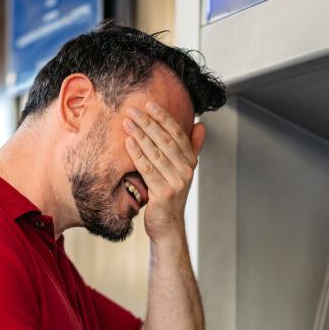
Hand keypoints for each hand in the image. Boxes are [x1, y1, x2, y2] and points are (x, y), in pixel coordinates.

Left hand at [124, 101, 205, 242]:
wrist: (167, 225)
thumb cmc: (170, 195)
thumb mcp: (183, 171)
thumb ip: (191, 148)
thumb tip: (201, 126)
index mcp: (191, 162)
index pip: (178, 133)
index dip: (164, 117)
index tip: (149, 104)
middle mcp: (186, 171)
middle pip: (166, 141)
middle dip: (148, 123)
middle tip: (133, 110)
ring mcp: (176, 183)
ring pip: (156, 153)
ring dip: (140, 136)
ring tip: (127, 123)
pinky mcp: (164, 193)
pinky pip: (147, 169)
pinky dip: (137, 155)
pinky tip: (128, 143)